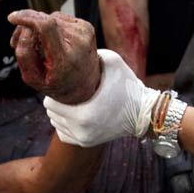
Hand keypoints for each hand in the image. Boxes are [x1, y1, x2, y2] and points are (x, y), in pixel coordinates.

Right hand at [8, 10, 99, 103]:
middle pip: (44, 21)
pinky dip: (51, 27)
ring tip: (40, 47)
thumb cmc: (58, 84)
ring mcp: (84, 32)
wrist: (86, 85)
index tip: (13, 18)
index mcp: (65, 58)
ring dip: (40, 29)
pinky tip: (52, 41)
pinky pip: (60, 19)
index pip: (46, 27)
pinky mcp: (86, 26)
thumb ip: (24, 54)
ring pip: (51, 18)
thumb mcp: (34, 79)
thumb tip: (24, 26)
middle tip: (20, 43)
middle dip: (28, 28)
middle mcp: (78, 42)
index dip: (28, 18)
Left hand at [44, 49, 159, 146]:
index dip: (54, 92)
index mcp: (84, 115)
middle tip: (67, 91)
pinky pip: (62, 134)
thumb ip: (93, 53)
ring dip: (60, 113)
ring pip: (56, 123)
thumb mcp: (113, 63)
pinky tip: (73, 114)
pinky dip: (64, 124)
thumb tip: (75, 48)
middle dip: (57, 101)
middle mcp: (82, 131)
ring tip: (72, 102)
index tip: (62, 84)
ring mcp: (84, 140)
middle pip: (51, 114)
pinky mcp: (86, 143)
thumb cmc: (128, 87)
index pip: (50, 104)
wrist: (143, 114)